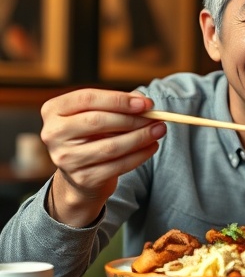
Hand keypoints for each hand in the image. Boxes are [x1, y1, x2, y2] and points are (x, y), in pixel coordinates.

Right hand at [40, 88, 165, 224]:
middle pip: (98, 121)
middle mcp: (53, 134)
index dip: (119, 99)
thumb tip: (144, 102)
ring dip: (140, 137)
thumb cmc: (93, 135)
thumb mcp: (100, 115)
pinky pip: (118, 165)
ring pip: (111, 146)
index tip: (146, 103)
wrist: (82, 174)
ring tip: (159, 130)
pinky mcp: (82, 178)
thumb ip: (119, 104)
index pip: (87, 98)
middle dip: (132, 119)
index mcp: (54, 111)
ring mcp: (65, 158)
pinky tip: (152, 146)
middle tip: (156, 118)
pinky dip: (140, 155)